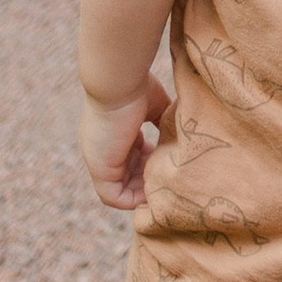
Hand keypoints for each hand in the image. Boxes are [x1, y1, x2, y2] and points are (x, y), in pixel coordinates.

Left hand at [80, 77, 169, 213]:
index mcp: (115, 133)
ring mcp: (101, 161)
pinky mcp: (101, 170)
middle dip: (150, 180)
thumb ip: (163, 119)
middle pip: (129, 176)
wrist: (117, 82)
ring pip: (123, 189)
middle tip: (171, 179)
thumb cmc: (135, 85)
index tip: (170, 161)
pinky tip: (154, 191)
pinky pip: (115, 197)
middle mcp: (105, 150)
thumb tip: (180, 132)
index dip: (153, 163)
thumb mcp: (155, 105)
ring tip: (166, 188)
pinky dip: (134, 199)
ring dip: (144, 191)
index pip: (133, 157)